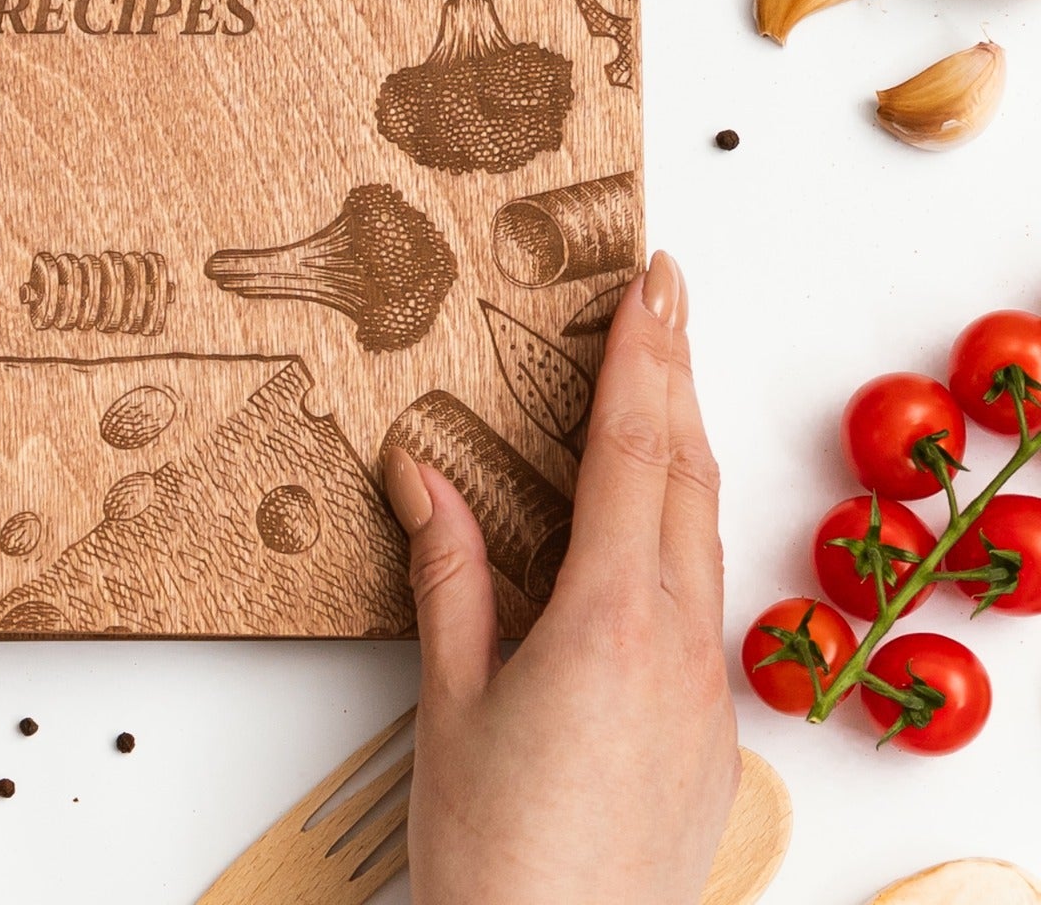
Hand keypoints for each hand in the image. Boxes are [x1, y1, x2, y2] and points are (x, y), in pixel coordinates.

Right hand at [385, 251, 737, 904]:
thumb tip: (423, 473)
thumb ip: (449, 574)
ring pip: (703, 534)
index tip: (653, 287)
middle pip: (684, 474)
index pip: (632, 452)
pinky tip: (654, 522)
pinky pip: (702, 598)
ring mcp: (705, 689)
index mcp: (607, 619)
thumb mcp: (451, 699)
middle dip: (676, 371)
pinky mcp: (712, 731)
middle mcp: (675, 642)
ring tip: (665, 378)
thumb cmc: (496, 852)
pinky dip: (682, 527)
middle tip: (669, 292)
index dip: (642, 359)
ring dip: (684, 444)